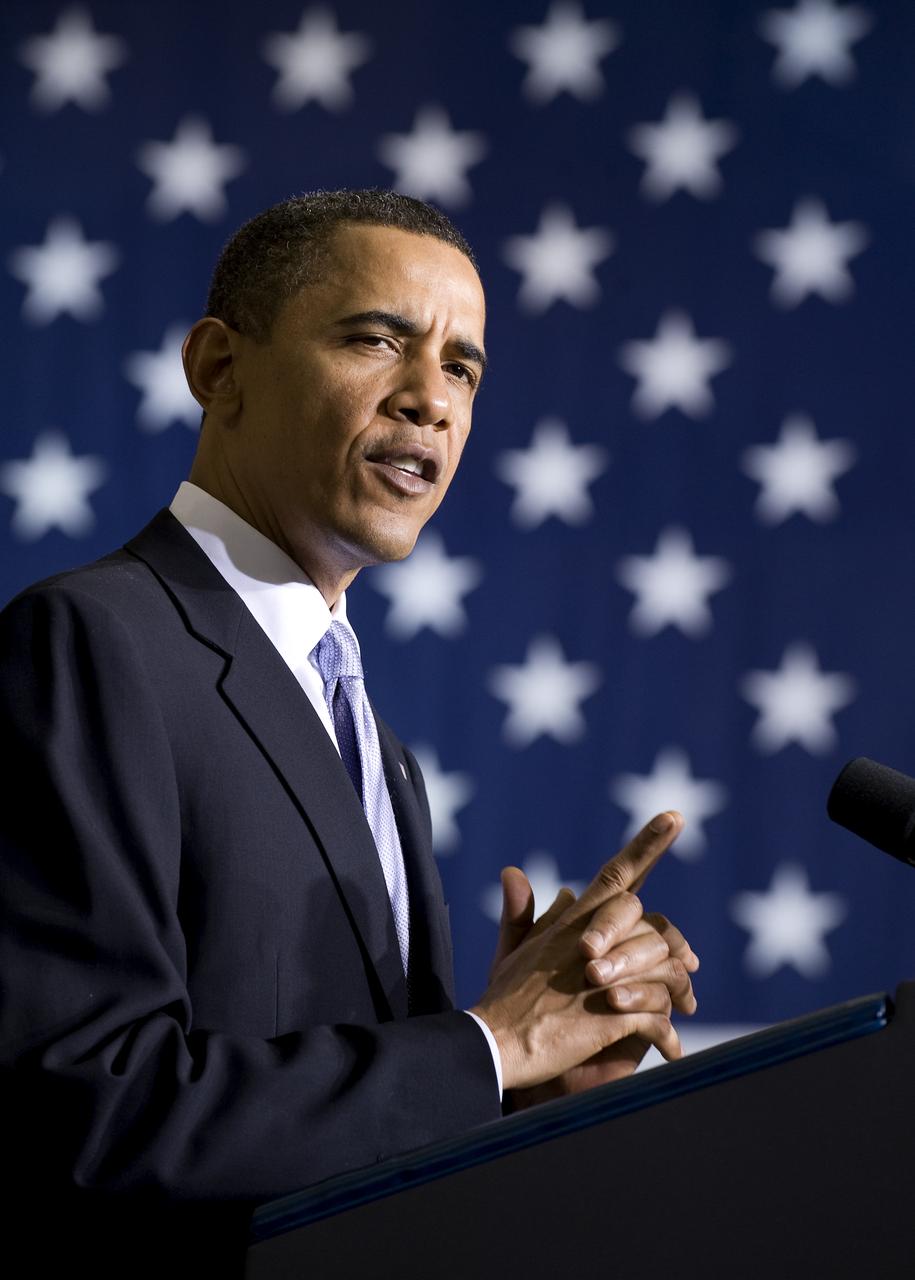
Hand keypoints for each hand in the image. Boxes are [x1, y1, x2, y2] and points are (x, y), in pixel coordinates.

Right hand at [471, 812, 696, 1092]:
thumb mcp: (510, 950)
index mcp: (572, 922)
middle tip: (693, 965)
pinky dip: (667, 1034)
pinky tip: (670, 1050)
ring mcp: (601, 979)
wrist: (493, 1045)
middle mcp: (589, 941)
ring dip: (677, 989)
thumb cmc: (503, 1000)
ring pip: (663, 966)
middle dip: (675, 944)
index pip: (616, 873)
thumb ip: (520, 913)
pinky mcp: (610, 1016)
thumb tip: (516, 872)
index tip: (674, 816)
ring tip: (685, 1010)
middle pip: (651, 922)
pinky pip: (657, 1016)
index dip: (648, 843)